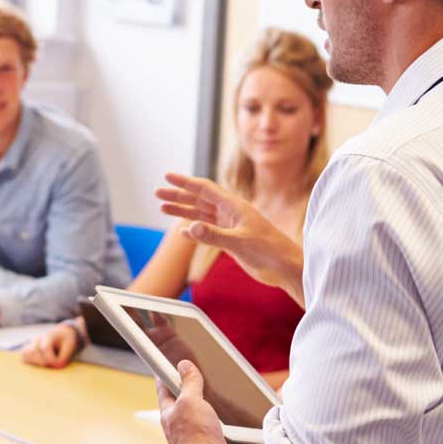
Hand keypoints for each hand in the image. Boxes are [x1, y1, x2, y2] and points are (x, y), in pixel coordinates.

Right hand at [21, 324, 80, 367]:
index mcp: (49, 336)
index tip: (58, 364)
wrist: (62, 334)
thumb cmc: (66, 341)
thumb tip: (56, 366)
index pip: (45, 348)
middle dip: (43, 361)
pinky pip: (24, 357)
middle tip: (51, 365)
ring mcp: (31, 343)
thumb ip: (64, 357)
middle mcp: (38, 339)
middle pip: (34, 351)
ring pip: (25, 353)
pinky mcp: (28, 350)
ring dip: (35, 362)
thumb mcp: (70, 347)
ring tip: (44, 365)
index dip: (51, 359)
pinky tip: (39, 366)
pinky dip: (29, 363)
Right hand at [156, 172, 304, 301]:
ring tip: (162, 208)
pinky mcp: (232, 240)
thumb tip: (188, 228)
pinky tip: (183, 231)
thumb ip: (213, 235)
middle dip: (178, 196)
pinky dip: (193, 230)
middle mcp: (231, 213)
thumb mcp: (239, 242)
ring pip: (201, 214)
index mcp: (234, 206)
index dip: (185, 182)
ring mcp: (231, 226)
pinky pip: (208, 230)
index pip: (205, 189)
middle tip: (157, 192)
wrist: (285, 267)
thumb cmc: (269, 251)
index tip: (167, 176)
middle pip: (199, 199)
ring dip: (183, 211)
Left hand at [156, 359, 231, 443]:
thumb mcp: (191, 402)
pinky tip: (228, 425)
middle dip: (188, 393)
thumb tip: (184, 366)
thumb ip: (189, 383)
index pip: (163, 391)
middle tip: (197, 379)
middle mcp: (177, 431)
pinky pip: (212, 433)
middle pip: (181, 406)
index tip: (164, 366)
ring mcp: (192, 443)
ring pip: (197, 421)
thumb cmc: (197, 437)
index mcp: (168, 416)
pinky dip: (218, 425)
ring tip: (218, 401)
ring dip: (205, 411)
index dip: (164, 376)